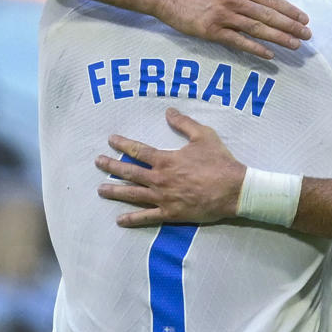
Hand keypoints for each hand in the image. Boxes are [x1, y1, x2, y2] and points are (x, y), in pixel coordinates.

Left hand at [97, 109, 245, 226]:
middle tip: (98, 162)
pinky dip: (132, 219)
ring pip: (133, 194)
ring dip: (115, 191)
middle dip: (112, 166)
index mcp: (166, 160)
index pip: (138, 150)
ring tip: (101, 190)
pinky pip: (147, 217)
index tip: (111, 140)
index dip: (123, 144)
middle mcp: (159, 179)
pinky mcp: (170, 213)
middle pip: (130, 172)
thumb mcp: (203, 136)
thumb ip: (184, 123)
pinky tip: (120, 220)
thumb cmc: (219, 162)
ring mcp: (163, 198)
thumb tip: (168, 111)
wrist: (233, 189)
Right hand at [154, 0, 309, 60]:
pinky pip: (238, 42)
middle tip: (307, 36)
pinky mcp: (212, 32)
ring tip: (295, 45)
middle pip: (268, 15)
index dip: (289, 10)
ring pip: (257, 29)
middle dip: (290, 26)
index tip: (304, 19)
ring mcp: (224, 17)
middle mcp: (234, 1)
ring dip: (278, 38)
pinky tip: (269, 55)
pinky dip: (255, 48)